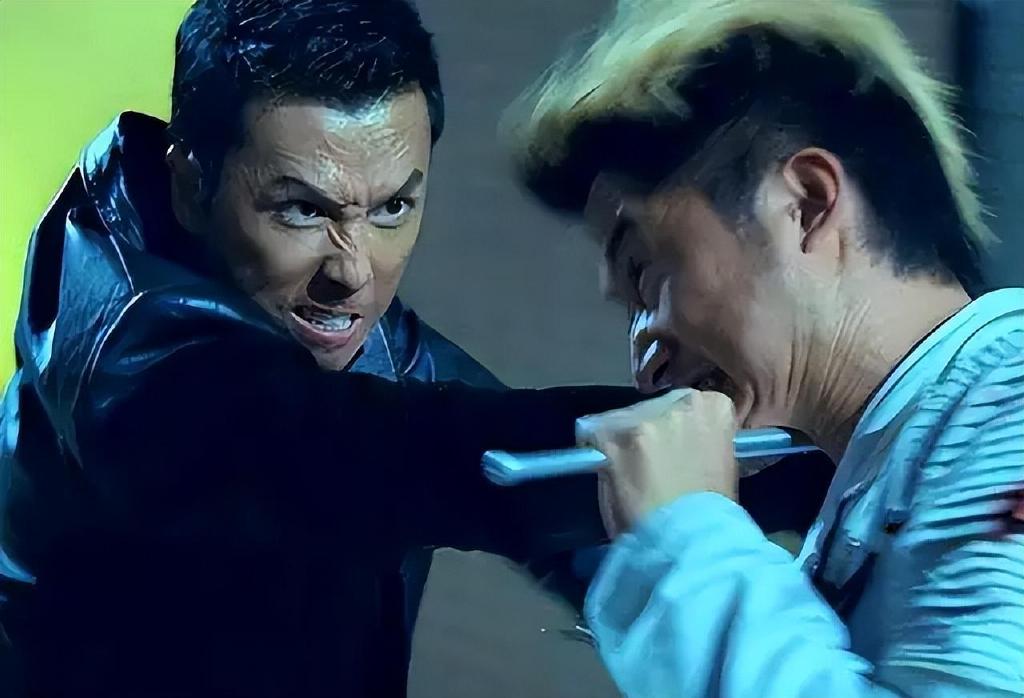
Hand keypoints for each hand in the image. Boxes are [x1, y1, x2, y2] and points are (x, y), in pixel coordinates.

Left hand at [576, 388, 738, 537]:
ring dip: (623, 441)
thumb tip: (681, 443)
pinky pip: (592, 432)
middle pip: (654, 407)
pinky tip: (608, 472)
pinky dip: (595, 449)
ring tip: (630, 475)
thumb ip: (700, 443)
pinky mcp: (612, 436)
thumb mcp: (720, 465)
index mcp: (714, 408)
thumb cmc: (712, 515)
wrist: (692, 542)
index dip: (680, 428)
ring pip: (622, 419)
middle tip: (651, 466)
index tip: (677, 449)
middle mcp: (679, 403)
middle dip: (650, 431)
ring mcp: (643, 419)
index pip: (691, 403)